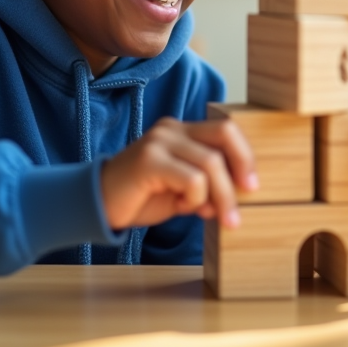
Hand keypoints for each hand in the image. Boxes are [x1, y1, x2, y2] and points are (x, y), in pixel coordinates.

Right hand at [99, 117, 257, 230]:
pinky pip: (192, 179)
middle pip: (224, 134)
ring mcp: (159, 142)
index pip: (225, 129)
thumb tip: (236, 195)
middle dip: (242, 165)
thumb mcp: (182, 191)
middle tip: (249, 193)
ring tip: (217, 217)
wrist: (96, 206)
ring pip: (211, 163)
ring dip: (222, 196)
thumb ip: (207, 186)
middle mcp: (171, 129)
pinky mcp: (149, 160)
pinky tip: (183, 207)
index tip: (252, 185)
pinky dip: (196, 199)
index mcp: (181, 131)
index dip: (244, 155)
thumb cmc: (140, 198)